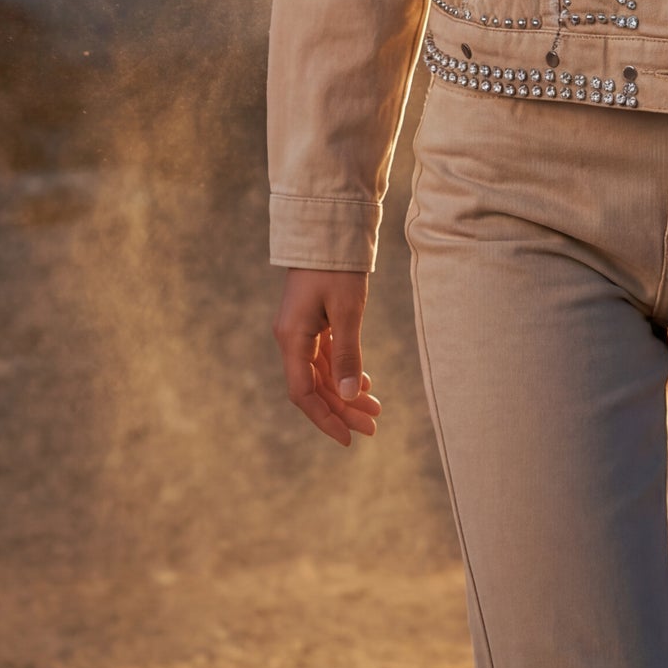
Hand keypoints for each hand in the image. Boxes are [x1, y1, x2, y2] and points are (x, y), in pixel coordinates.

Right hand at [272, 268, 379, 448]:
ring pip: (322, 373)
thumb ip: (347, 355)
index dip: (325, 418)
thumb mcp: (346, 312)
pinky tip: (364, 383)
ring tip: (375, 408)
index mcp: (292, 338)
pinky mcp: (312, 320)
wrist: (327, 229)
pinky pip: (326, 356)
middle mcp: (292, 338)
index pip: (304, 393)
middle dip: (342, 409)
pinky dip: (344, 371)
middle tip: (373, 427)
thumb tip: (347, 396)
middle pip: (315, 386)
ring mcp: (301, 329)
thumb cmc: (336, 267)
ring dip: (346, 392)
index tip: (348, 439)